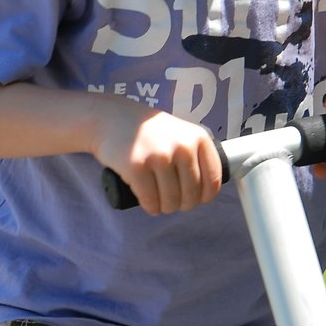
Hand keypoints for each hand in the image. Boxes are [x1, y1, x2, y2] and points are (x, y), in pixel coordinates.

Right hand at [93, 101, 222, 216]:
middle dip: (182, 204)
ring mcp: (159, 156)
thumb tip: (212, 188)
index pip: (213, 182)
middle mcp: (182, 147)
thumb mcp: (182, 133)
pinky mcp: (137, 166)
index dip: (204, 197)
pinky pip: (151, 200)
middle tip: (172, 201)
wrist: (112, 117)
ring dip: (166, 208)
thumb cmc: (151, 132)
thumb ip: (197, 153)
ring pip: (171, 201)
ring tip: (160, 203)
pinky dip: (151, 208)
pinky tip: (150, 205)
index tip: (194, 198)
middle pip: (191, 195)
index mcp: (199, 138)